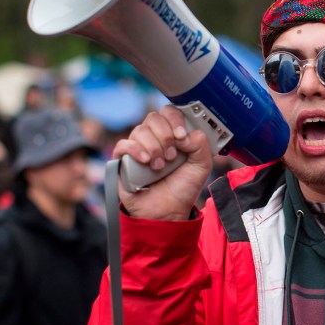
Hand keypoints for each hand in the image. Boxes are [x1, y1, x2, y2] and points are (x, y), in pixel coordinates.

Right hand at [113, 105, 211, 220]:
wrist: (168, 211)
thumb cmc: (183, 188)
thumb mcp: (201, 165)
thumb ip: (200, 144)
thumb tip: (184, 133)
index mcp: (172, 135)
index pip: (170, 112)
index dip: (175, 120)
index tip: (182, 136)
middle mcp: (154, 138)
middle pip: (154, 118)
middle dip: (165, 135)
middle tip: (172, 156)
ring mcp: (138, 148)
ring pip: (140, 130)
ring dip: (153, 147)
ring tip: (160, 166)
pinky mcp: (123, 160)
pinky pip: (123, 145)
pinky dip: (135, 150)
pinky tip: (146, 162)